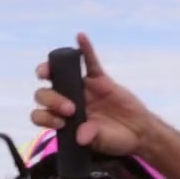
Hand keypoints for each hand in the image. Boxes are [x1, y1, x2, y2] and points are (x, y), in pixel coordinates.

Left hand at [31, 33, 153, 157]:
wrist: (137, 131)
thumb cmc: (114, 139)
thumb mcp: (102, 141)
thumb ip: (92, 137)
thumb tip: (81, 136)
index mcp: (63, 120)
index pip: (42, 115)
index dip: (45, 117)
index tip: (60, 124)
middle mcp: (67, 101)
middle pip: (46, 93)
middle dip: (52, 99)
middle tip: (70, 109)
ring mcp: (82, 88)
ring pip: (60, 74)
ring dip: (51, 69)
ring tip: (46, 72)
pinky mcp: (98, 79)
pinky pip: (90, 62)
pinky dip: (85, 49)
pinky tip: (81, 37)